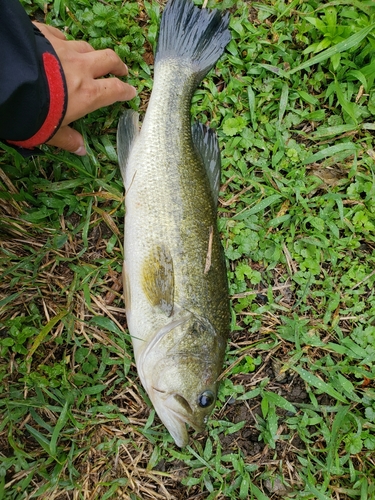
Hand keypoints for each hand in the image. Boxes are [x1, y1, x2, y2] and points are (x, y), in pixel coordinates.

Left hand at [34, 23, 135, 154]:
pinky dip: (66, 41)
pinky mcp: (44, 35)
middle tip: (121, 70)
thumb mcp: (49, 132)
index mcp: (87, 94)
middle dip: (118, 65)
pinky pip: (61, 36)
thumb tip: (81, 150)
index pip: (114, 90)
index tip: (131, 92)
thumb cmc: (33, 113)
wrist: (8, 81)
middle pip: (108, 60)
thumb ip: (66, 138)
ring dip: (93, 54)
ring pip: (87, 47)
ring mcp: (63, 48)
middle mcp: (80, 68)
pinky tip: (62, 45)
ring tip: (93, 59)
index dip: (125, 91)